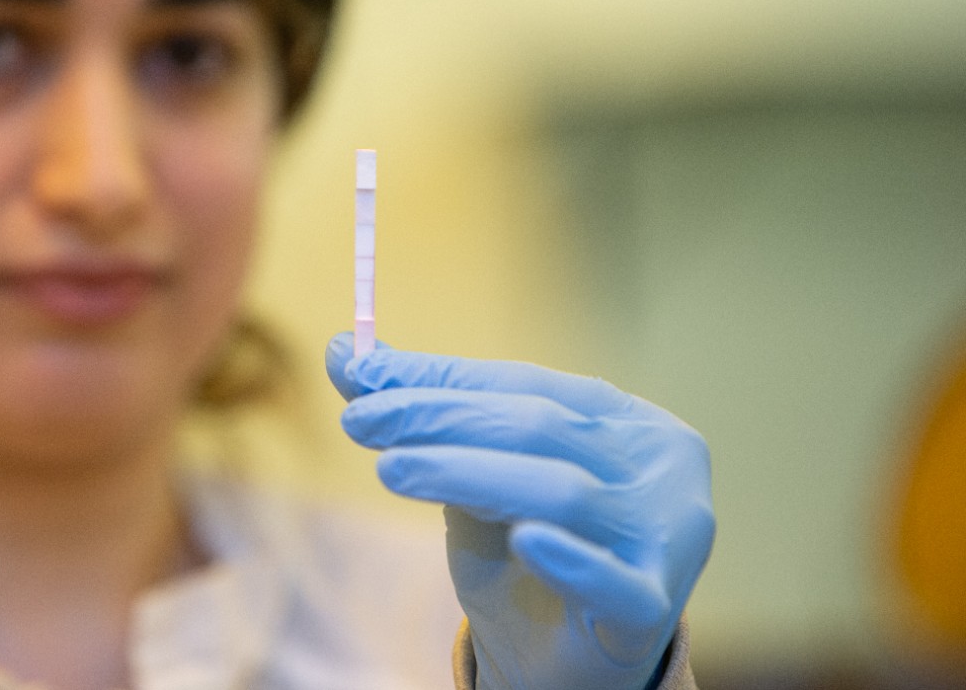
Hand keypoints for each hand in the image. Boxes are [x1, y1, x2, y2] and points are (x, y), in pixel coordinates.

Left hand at [326, 334, 713, 689]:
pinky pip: (615, 584)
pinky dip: (570, 561)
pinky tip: (523, 539)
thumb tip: (345, 351)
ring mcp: (665, 535)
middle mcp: (655, 465)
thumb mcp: (469, 476)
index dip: (442, 378)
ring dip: (467, 473)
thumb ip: (423, 415)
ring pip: (560, 492)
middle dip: (440, 419)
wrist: (562, 662)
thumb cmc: (522, 552)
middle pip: (539, 427)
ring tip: (390, 469)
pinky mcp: (653, 609)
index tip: (361, 371)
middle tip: (360, 419)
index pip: (524, 384)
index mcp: (620, 419)